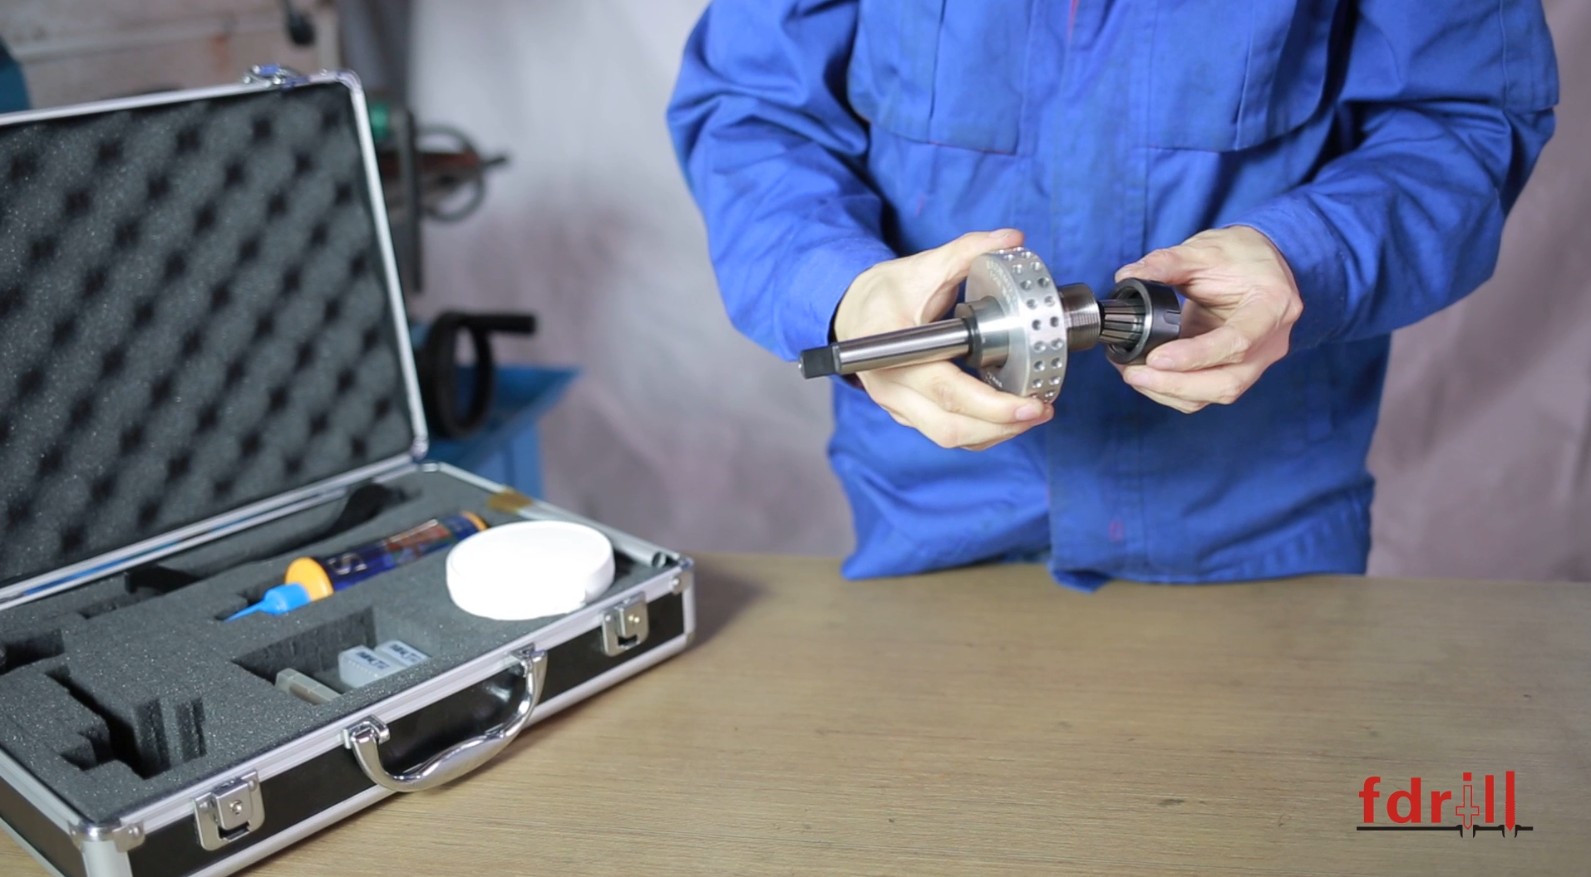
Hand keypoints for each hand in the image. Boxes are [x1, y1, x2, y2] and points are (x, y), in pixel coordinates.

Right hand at [834, 229, 1053, 449]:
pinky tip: (1006, 416)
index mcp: (894, 354)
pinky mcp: (906, 413)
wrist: (848, 313)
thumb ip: (966, 252)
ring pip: (949, 437)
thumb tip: (1011, 239)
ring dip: (993, 433)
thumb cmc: (883, 293)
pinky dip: (979, 431)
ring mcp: (897, 406)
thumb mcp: (922, 267)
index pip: (947, 391)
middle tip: (1041, 410)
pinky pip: (945, 432)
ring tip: (1030, 414)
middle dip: (1001, 427)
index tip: (1029, 404)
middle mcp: (892, 389)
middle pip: (950, 428)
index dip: (992, 407)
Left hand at [1114, 226, 1302, 412]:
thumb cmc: (1241, 254)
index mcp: (1272, 306)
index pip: (1238, 342)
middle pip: (1227, 383)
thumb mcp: (1204, 250)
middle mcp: (1270, 342)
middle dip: (1175, 384)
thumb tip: (1127, 276)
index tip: (1156, 357)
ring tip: (1133, 373)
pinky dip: (1174, 390)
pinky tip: (1148, 376)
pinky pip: (1207, 392)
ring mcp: (1257, 361)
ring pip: (1216, 394)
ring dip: (1170, 391)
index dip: (1195, 356)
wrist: (1261, 264)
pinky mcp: (1238, 370)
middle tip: (1133, 372)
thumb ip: (1166, 263)